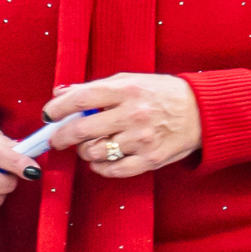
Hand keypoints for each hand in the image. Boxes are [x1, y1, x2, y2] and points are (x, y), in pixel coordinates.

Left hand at [43, 74, 201, 178]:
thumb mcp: (130, 81)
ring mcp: (142, 139)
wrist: (201, 112)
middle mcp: (133, 114)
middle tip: (57, 140)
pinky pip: (113, 170)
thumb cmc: (162, 94)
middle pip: (81, 130)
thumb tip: (62, 93)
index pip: (81, 99)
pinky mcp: (150, 160)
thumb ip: (95, 88)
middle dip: (62, 137)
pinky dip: (100, 167)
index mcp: (126, 90)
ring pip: (95, 152)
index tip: (49, 115)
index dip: (58, 108)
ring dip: (84, 152)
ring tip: (90, 146)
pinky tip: (101, 160)